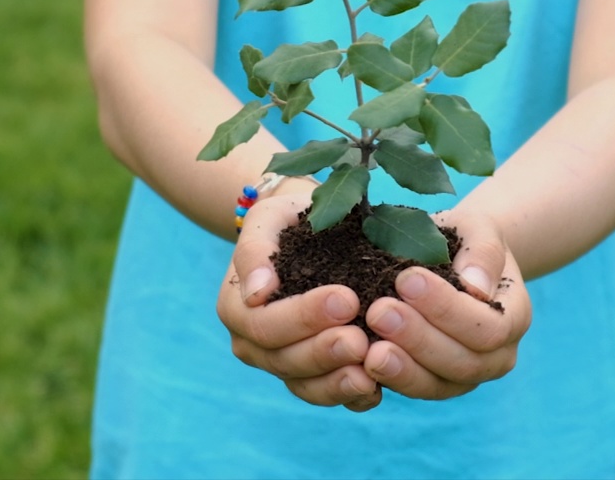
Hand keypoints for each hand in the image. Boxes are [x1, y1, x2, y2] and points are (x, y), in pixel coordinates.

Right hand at [216, 190, 381, 411]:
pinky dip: (351, 397)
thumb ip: (255, 251)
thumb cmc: (288, 219)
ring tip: (370, 370)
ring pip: (305, 386)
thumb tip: (257, 292)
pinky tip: (376, 387)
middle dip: (324, 351)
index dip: (304, 317)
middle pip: (285, 360)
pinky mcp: (313, 376)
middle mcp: (254, 344)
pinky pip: (328, 395)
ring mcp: (283, 364)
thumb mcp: (268, 219)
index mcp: (237, 309)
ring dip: (337, 383)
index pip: (264, 325)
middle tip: (361, 338)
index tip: (346, 298)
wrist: (310, 229)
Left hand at [362, 209, 531, 398]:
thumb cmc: (466, 238)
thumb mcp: (479, 229)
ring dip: (402, 369)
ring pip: (437, 385)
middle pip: (464, 363)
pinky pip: (413, 390)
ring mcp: (466, 376)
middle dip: (418, 339)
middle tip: (379, 312)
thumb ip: (482, 252)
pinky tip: (360, 363)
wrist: (451, 256)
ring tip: (368, 350)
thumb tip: (475, 286)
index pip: (488, 328)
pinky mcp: (433, 383)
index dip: (447, 309)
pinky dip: (388, 380)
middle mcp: (497, 356)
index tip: (406, 280)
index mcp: (514, 317)